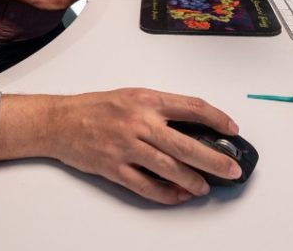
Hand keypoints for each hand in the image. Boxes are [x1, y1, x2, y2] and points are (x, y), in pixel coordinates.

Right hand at [3, 89, 242, 203]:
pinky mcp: (114, 167)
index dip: (217, 119)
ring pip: (169, 168)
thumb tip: (193, 126)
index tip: (232, 129)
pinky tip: (177, 196)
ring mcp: (127, 147)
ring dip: (191, 181)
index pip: (191, 107)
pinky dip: (165, 194)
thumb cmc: (96, 107)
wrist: (60, 121)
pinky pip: (145, 186)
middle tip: (231, 170)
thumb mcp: (132, 96)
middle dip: (214, 160)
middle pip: (186, 144)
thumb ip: (160, 108)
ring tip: (204, 187)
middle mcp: (139, 122)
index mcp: (146, 100)